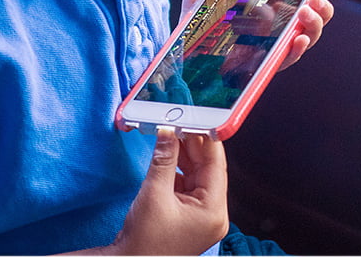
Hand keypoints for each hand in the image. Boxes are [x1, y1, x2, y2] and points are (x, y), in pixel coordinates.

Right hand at [113, 129, 227, 255]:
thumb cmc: (145, 243)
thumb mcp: (154, 193)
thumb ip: (164, 158)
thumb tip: (168, 133)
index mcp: (213, 211)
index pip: (216, 164)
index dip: (206, 138)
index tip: (197, 118)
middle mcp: (212, 212)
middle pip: (206, 167)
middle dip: (192, 143)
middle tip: (178, 121)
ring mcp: (200, 214)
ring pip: (196, 172)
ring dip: (182, 153)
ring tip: (169, 133)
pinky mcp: (187, 213)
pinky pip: (186, 181)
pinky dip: (176, 166)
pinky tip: (166, 152)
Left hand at [178, 0, 340, 70]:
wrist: (186, 52)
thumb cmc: (197, 23)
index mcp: (265, 5)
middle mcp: (274, 26)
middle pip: (310, 17)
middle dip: (321, 7)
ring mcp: (271, 45)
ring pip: (305, 36)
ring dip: (313, 25)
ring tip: (306, 12)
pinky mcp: (263, 64)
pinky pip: (287, 58)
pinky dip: (296, 49)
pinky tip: (298, 39)